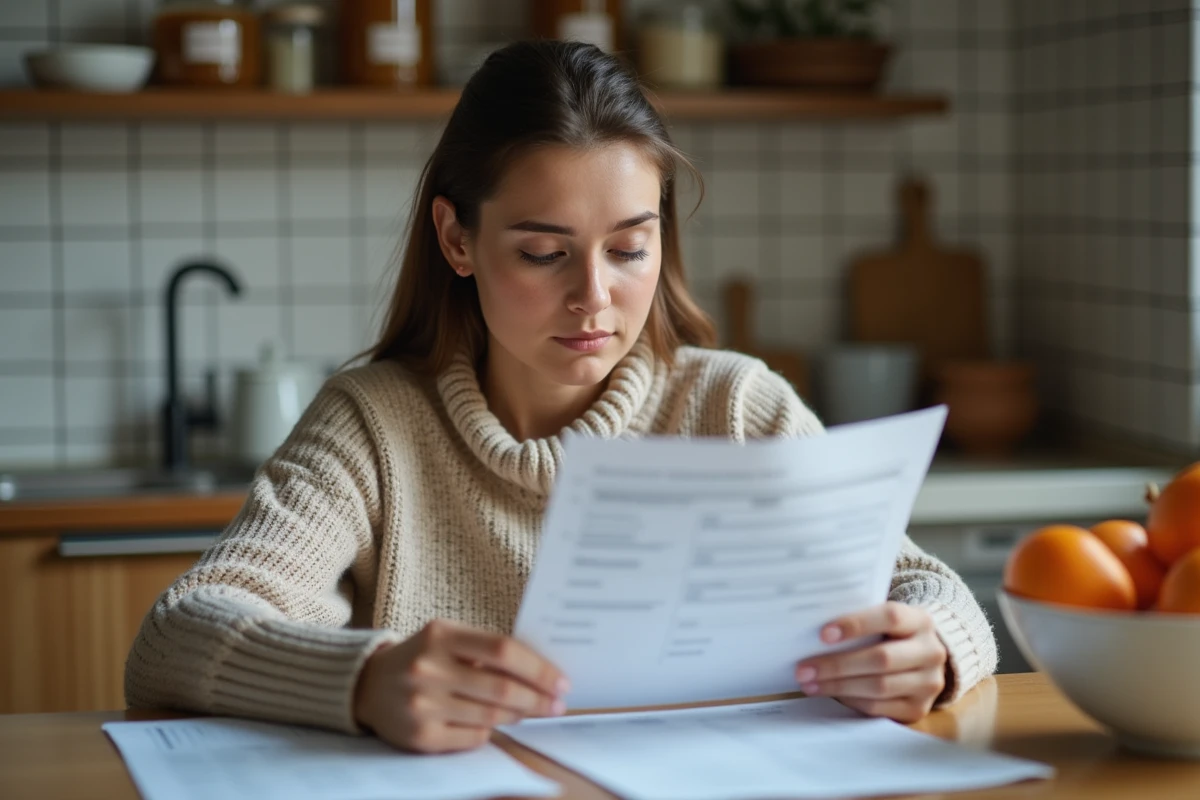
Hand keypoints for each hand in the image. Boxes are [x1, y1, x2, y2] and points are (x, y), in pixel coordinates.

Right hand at [354, 619, 569, 752]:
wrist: (367, 685)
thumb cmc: (421, 658)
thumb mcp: (447, 638)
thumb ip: (486, 649)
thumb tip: (540, 670)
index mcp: (441, 635)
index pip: (503, 651)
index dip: (538, 668)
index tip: (561, 681)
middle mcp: (429, 668)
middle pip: (501, 688)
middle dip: (538, 698)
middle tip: (557, 704)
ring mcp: (422, 704)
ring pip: (491, 716)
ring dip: (519, 715)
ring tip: (532, 711)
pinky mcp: (420, 736)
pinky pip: (473, 737)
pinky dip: (491, 730)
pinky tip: (496, 724)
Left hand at [794, 601, 946, 723]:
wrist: (924, 660)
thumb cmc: (891, 635)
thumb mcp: (884, 621)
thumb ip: (860, 622)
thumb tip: (813, 635)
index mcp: (920, 621)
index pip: (890, 617)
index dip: (856, 625)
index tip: (823, 634)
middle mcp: (931, 652)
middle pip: (881, 659)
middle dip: (837, 664)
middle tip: (804, 668)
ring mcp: (928, 684)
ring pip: (878, 687)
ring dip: (838, 686)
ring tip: (810, 684)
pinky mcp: (919, 709)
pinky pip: (878, 707)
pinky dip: (850, 700)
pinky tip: (831, 693)